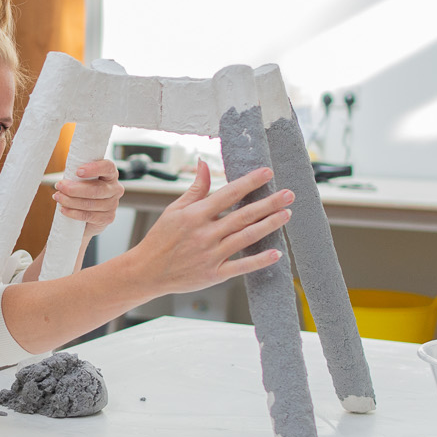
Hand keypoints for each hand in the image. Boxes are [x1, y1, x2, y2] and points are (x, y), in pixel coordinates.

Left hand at [53, 158, 123, 239]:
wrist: (87, 216)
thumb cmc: (83, 191)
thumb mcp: (82, 179)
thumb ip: (77, 175)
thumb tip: (63, 178)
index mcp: (110, 174)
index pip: (108, 167)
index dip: (94, 168)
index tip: (78, 171)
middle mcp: (115, 189)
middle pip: (97, 189)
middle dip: (75, 188)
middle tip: (59, 186)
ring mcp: (113, 205)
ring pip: (90, 203)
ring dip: (70, 201)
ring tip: (58, 197)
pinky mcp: (108, 218)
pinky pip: (89, 216)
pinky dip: (74, 213)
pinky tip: (64, 209)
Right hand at [127, 161, 291, 294]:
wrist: (147, 272)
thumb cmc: (161, 239)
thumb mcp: (174, 210)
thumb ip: (196, 188)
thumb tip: (204, 162)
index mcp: (195, 215)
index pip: (228, 194)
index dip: (250, 182)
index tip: (268, 172)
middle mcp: (205, 234)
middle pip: (243, 215)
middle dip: (268, 203)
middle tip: (289, 194)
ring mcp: (210, 255)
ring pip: (246, 237)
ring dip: (269, 225)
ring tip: (286, 215)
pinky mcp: (214, 274)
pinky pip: (241, 266)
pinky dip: (259, 260)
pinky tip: (276, 253)